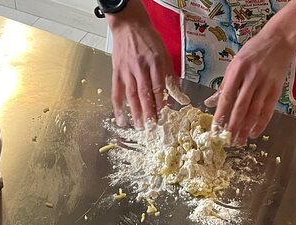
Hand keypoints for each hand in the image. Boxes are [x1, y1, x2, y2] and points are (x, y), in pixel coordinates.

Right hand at [108, 1, 171, 127]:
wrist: (129, 25)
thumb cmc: (149, 39)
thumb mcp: (165, 54)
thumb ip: (171, 76)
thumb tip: (179, 96)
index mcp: (155, 62)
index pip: (158, 87)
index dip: (161, 103)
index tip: (164, 117)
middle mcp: (140, 67)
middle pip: (145, 94)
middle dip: (149, 113)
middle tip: (152, 128)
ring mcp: (127, 70)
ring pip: (131, 95)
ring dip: (135, 113)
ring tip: (140, 127)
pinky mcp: (116, 72)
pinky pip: (116, 92)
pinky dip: (118, 107)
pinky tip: (121, 119)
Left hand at [209, 30, 292, 145]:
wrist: (279, 40)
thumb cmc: (254, 51)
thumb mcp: (235, 63)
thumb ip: (225, 84)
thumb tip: (211, 102)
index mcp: (237, 70)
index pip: (226, 97)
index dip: (220, 115)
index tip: (215, 129)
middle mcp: (251, 77)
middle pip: (240, 107)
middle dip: (233, 126)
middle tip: (227, 141)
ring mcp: (265, 84)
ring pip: (254, 112)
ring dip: (246, 129)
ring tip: (239, 141)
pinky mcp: (276, 89)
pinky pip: (267, 110)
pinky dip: (261, 123)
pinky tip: (254, 133)